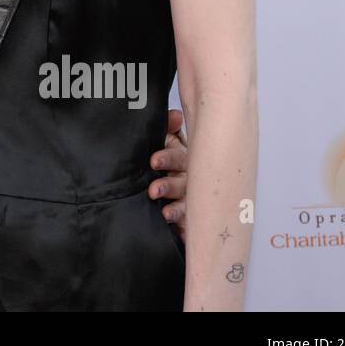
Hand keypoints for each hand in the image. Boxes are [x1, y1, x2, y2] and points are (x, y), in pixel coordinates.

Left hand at [148, 108, 187, 242]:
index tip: (153, 161)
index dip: (167, 158)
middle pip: (183, 182)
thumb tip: (174, 115)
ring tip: (164, 213)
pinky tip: (176, 230)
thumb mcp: (164, 144)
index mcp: (183, 159)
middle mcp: (189, 179)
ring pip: (187, 204)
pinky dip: (183, 227)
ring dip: (175, 208)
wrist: (167, 194)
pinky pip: (188, 224)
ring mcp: (191, 200)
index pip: (177, 156)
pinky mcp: (189, 220)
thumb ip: (167, 130)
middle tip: (153, 190)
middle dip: (168, 185)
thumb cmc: (167, 164)